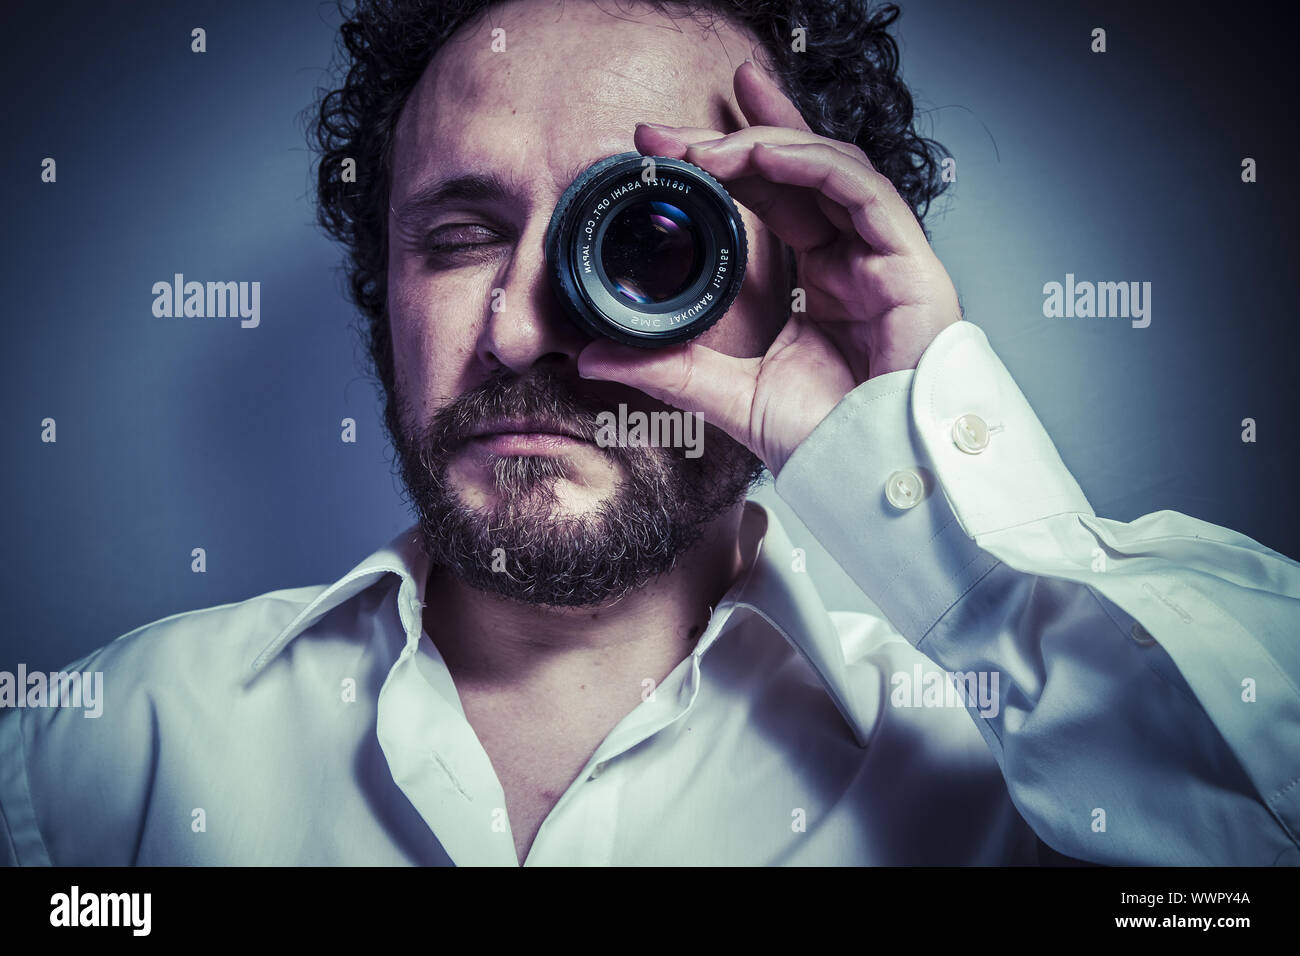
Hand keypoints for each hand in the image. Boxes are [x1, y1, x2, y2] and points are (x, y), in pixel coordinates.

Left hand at [576, 60, 961, 476]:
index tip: (659, 149)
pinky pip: (866, 194)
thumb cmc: (828, 443)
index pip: (776, 197)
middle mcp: (856, 260)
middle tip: (665, 131)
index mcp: (822, 281)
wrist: (875, 483)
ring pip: (831, 169)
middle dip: (736, 135)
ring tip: (702, 145)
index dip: (725, 163)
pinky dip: (814, 165)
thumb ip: (668, 368)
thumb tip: (591, 354)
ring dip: (765, 143)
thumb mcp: (729, 395)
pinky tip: (764, 153)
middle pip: (802, 170)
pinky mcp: (912, 268)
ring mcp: (887, 260)